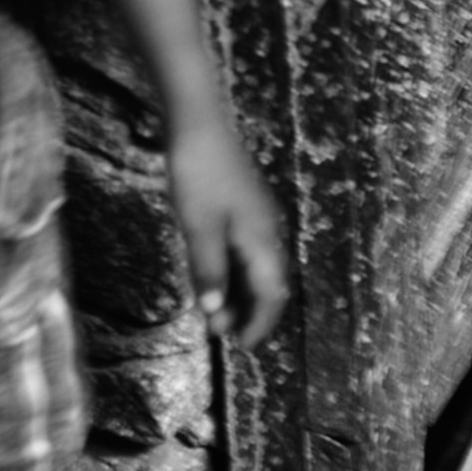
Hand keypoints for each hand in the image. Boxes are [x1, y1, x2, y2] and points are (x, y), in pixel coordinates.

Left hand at [165, 122, 288, 349]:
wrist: (199, 124)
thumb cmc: (199, 175)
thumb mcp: (199, 228)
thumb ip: (208, 271)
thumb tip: (213, 312)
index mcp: (262, 239)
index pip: (272, 294)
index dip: (259, 323)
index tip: (241, 346)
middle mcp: (267, 232)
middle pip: (266, 283)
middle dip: (245, 311)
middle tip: (217, 332)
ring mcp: (256, 219)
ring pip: (253, 267)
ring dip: (235, 292)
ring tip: (210, 310)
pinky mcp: (242, 208)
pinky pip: (242, 250)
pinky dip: (229, 270)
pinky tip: (209, 275)